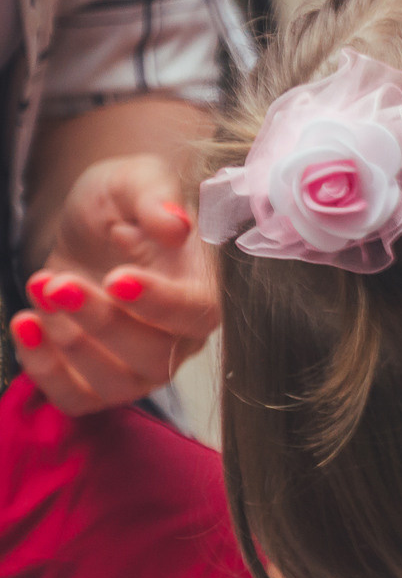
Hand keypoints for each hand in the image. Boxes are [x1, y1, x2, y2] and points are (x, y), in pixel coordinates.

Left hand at [10, 156, 217, 415]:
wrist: (93, 228)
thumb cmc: (123, 203)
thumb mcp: (134, 179)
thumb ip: (155, 195)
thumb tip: (175, 225)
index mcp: (199, 287)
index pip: (195, 314)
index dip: (159, 304)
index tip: (116, 278)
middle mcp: (178, 337)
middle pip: (155, 358)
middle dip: (99, 322)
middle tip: (56, 282)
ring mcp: (139, 364)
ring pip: (117, 385)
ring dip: (69, 344)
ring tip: (40, 289)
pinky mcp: (97, 378)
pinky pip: (77, 399)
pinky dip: (44, 372)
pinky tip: (25, 324)